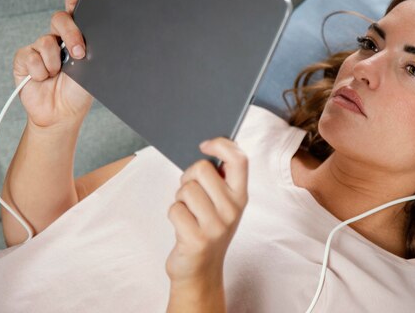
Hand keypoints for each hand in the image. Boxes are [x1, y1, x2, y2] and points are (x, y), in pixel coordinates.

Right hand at [12, 0, 91, 129]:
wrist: (62, 114)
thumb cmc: (80, 92)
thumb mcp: (93, 70)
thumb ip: (92, 51)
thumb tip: (98, 36)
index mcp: (78, 38)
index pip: (76, 10)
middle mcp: (58, 39)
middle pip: (60, 19)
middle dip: (71, 34)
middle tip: (78, 54)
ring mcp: (40, 47)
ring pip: (46, 41)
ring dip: (55, 62)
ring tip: (59, 76)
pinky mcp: (24, 58)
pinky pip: (30, 56)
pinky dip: (39, 71)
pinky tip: (44, 79)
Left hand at [166, 137, 248, 283]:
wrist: (201, 270)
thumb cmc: (207, 228)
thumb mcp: (222, 203)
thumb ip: (221, 179)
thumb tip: (208, 147)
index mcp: (241, 196)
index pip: (239, 159)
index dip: (221, 145)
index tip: (205, 145)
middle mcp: (233, 209)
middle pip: (202, 169)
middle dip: (188, 176)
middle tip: (190, 191)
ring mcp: (216, 225)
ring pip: (186, 189)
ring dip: (180, 198)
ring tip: (188, 212)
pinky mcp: (197, 239)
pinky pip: (175, 209)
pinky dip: (174, 215)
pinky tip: (183, 227)